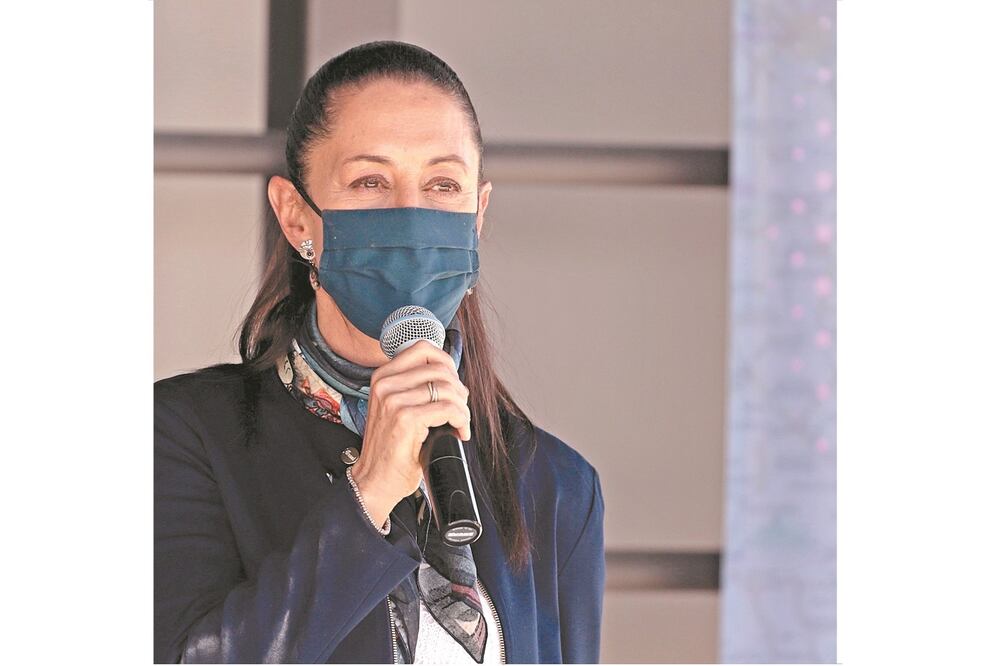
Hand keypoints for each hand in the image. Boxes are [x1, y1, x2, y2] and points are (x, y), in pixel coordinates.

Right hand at [350, 340, 471, 526]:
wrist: (374, 480)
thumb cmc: (390, 448)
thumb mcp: (395, 408)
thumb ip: (414, 387)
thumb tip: (451, 378)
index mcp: (383, 376)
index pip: (423, 348)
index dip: (446, 363)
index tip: (453, 386)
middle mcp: (386, 384)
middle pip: (440, 368)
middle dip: (458, 390)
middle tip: (459, 410)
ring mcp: (394, 400)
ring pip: (447, 388)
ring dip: (462, 408)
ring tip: (460, 424)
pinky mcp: (406, 418)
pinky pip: (449, 409)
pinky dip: (461, 420)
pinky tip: (459, 433)